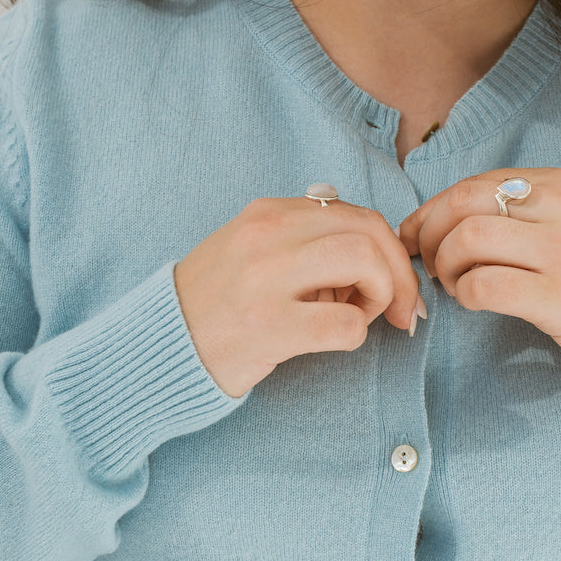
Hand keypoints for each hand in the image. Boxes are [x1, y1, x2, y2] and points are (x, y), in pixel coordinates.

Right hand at [174, 196, 418, 396]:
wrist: (161, 346)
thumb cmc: (216, 306)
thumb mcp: (252, 252)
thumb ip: (305, 242)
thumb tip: (375, 253)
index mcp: (267, 214)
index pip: (356, 214)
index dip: (389, 250)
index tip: (393, 283)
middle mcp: (267, 237)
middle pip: (369, 232)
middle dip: (399, 273)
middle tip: (398, 309)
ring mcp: (266, 280)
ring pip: (364, 262)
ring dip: (383, 295)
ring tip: (362, 316)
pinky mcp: (268, 327)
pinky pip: (346, 324)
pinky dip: (356, 334)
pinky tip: (336, 339)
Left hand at [398, 168, 560, 385]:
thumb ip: (530, 214)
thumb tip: (454, 219)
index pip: (478, 183)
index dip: (435, 209)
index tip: (417, 235)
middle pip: (464, 203)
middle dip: (429, 233)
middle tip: (426, 263)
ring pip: (468, 240)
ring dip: (445, 266)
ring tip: (455, 286)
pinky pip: (485, 287)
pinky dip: (465, 295)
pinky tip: (475, 304)